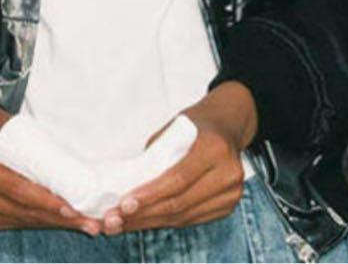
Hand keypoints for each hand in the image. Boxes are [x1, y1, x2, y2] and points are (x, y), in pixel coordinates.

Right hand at [0, 103, 101, 236]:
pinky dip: (42, 222)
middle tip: (88, 221)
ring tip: (83, 223)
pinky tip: (63, 221)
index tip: (74, 208)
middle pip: (25, 210)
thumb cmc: (2, 130)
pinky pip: (19, 223)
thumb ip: (40, 151)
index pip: (21, 191)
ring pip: (24, 220)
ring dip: (55, 223)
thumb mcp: (19, 131)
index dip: (49, 203)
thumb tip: (79, 167)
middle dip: (59, 218)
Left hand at [102, 81, 257, 233]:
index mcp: (214, 148)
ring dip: (151, 222)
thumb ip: (156, 155)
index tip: (125, 204)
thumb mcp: (174, 128)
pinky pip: (191, 219)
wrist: (227, 126)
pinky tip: (146, 220)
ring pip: (184, 216)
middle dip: (144, 214)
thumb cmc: (196, 124)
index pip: (178, 179)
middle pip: (180, 202)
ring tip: (124, 223)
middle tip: (116, 219)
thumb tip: (128, 182)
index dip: (150, 195)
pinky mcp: (227, 206)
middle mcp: (228, 173)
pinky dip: (166, 222)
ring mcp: (231, 193)